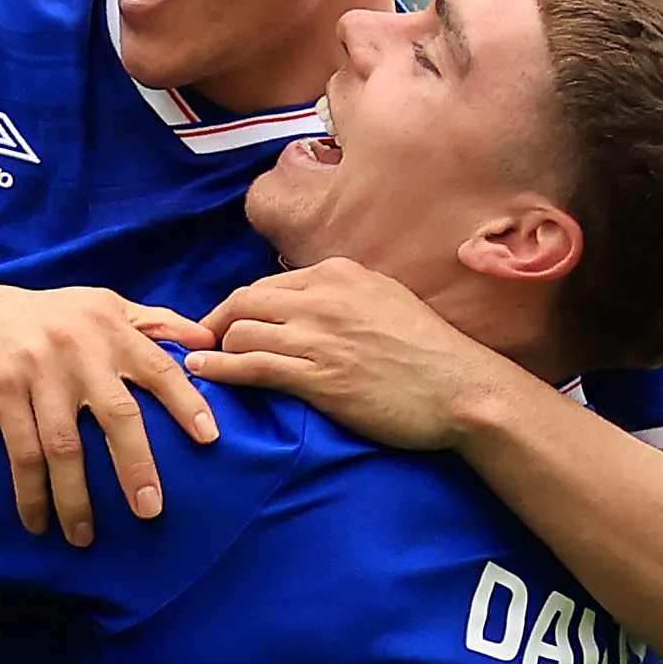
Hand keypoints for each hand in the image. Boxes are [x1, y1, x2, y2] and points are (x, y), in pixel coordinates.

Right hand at [0, 282, 214, 543]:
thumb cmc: (38, 317)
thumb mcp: (96, 305)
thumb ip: (152, 321)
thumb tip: (204, 343)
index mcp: (108, 327)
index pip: (158, 367)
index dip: (186, 403)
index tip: (210, 439)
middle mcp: (77, 346)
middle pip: (119, 415)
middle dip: (136, 467)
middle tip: (151, 511)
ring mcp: (37, 369)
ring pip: (66, 446)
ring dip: (76, 499)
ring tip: (84, 538)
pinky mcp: (1, 391)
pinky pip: (22, 454)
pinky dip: (31, 494)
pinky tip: (39, 523)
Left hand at [187, 259, 524, 453]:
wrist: (461, 389)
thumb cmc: (431, 354)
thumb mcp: (387, 301)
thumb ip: (346, 297)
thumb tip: (315, 303)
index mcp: (339, 274)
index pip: (270, 284)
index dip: (241, 306)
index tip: (229, 324)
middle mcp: (323, 298)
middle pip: (245, 301)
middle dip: (216, 323)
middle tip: (202, 343)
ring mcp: (318, 336)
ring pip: (241, 331)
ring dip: (215, 349)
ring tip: (201, 365)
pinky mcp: (316, 376)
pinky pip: (250, 367)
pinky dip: (218, 370)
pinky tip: (201, 375)